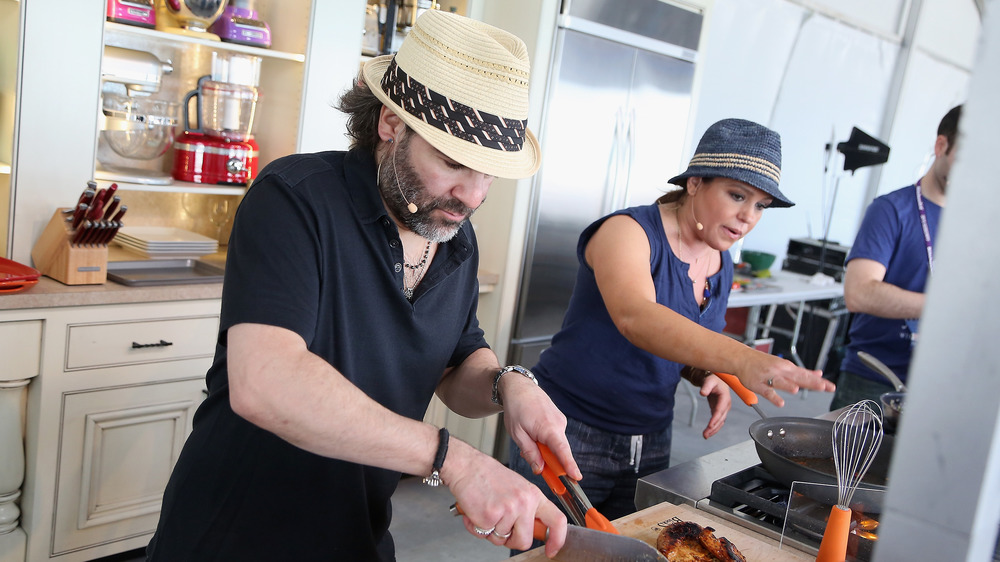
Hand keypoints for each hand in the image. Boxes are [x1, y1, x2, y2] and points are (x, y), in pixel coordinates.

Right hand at [445, 440, 567, 554]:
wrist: (467, 466)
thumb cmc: (488, 476)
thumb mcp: (518, 488)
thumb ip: (528, 509)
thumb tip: (533, 530)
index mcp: (534, 495)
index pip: (557, 521)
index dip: (557, 540)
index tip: (552, 550)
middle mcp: (524, 502)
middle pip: (524, 540)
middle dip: (511, 541)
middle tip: (500, 528)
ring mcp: (508, 510)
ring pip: (501, 540)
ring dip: (490, 531)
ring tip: (485, 511)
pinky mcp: (490, 516)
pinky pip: (484, 535)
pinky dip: (476, 527)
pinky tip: (475, 512)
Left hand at [500, 374, 581, 481]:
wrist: (519, 387)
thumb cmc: (516, 408)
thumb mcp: (518, 434)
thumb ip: (530, 452)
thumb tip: (539, 469)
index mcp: (549, 428)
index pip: (562, 451)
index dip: (569, 466)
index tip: (576, 477)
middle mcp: (559, 424)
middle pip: (559, 451)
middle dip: (549, 461)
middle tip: (537, 467)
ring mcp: (560, 421)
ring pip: (555, 444)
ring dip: (544, 449)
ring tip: (528, 439)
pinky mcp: (559, 420)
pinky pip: (554, 437)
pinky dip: (545, 441)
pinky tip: (533, 434)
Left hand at [700, 374, 730, 438]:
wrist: (717, 379)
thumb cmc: (714, 379)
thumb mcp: (709, 380)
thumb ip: (706, 386)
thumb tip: (702, 393)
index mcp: (725, 398)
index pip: (720, 410)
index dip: (715, 419)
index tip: (710, 425)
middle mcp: (726, 405)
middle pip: (720, 419)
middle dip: (714, 427)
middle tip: (705, 434)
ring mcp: (723, 409)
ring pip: (720, 422)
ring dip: (713, 430)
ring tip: (705, 436)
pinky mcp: (719, 410)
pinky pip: (717, 421)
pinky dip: (713, 427)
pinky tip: (708, 432)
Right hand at [744, 353, 835, 406]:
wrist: (743, 358)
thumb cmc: (764, 363)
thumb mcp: (785, 365)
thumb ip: (803, 372)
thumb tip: (819, 374)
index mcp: (789, 368)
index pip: (807, 375)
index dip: (820, 381)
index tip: (831, 387)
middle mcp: (781, 371)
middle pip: (798, 378)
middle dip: (811, 382)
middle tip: (824, 387)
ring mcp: (769, 377)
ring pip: (781, 382)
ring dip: (789, 386)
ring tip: (797, 390)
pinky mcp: (758, 384)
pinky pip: (767, 391)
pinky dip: (773, 397)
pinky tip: (780, 403)